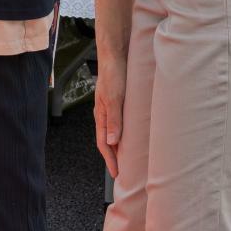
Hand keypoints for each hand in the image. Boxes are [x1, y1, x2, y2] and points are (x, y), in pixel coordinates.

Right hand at [94, 56, 125, 178]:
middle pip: (107, 141)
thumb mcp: (114, 99)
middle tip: (121, 171)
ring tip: (126, 157)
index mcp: (101, 116)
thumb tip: (112, 142)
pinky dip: (122, 133)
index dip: (110, 160)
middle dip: (112, 157)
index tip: (116, 174)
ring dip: (117, 146)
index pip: (104, 144)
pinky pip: (118, 123)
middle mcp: (104, 114)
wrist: (115, 56)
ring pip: (112, 132)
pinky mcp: (117, 101)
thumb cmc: (113, 76)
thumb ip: (114, 120)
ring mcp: (110, 108)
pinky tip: (130, 134)